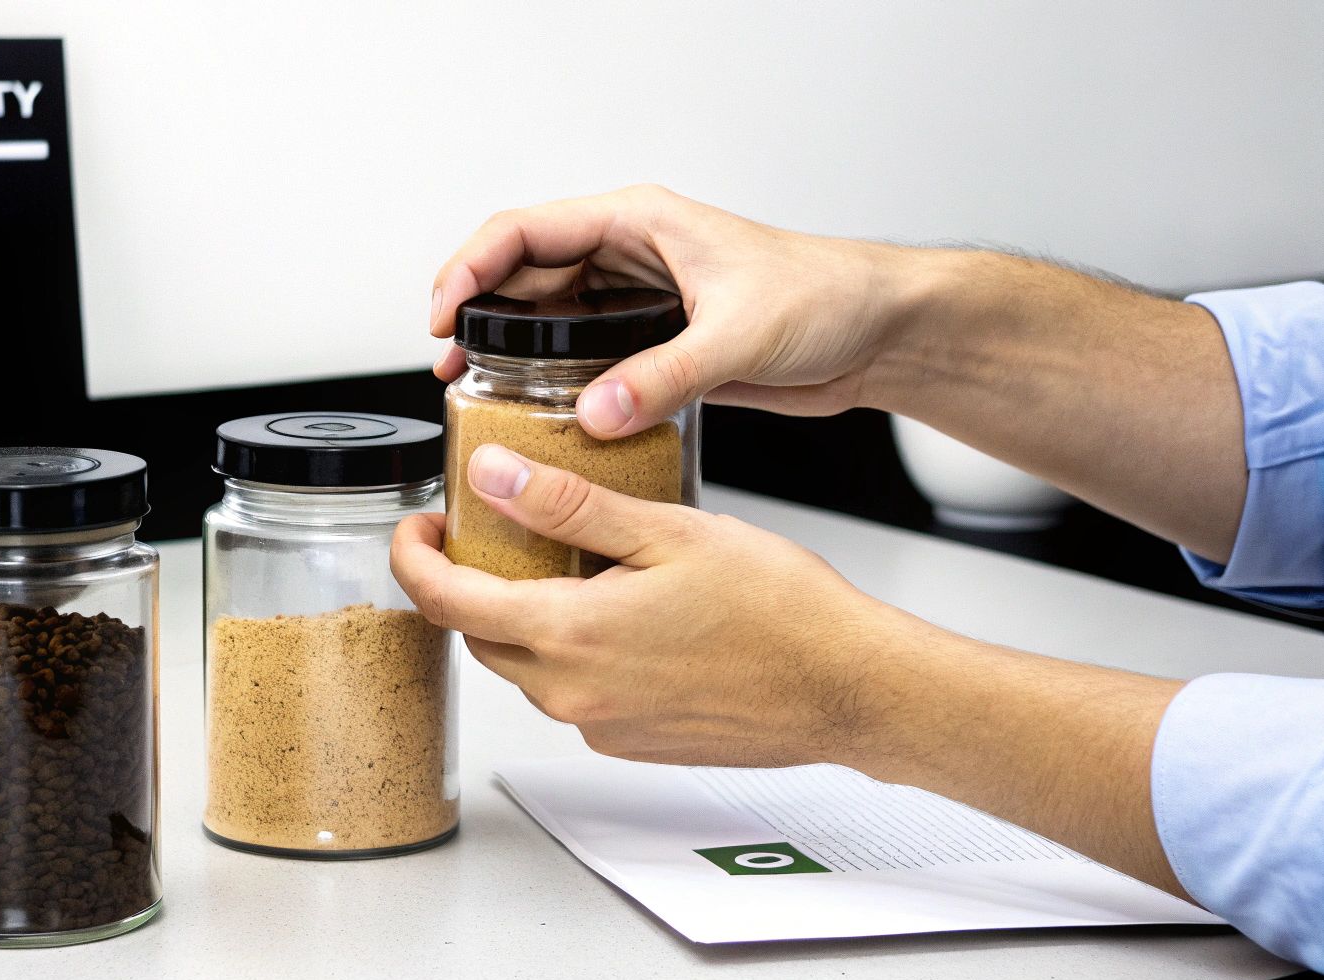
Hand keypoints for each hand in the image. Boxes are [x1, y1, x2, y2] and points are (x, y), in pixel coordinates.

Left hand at [390, 443, 911, 765]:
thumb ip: (568, 506)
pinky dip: (574, 648)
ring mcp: (600, 725)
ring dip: (526, 615)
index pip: (445, 602)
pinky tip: (622, 611)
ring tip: (571, 561)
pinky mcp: (629, 742)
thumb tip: (491, 477)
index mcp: (570, 635)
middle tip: (493, 530)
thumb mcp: (666, 530)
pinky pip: (573, 690)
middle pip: (480, 634)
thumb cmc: (779, 608)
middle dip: (469, 582)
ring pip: (527, 664)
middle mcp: (573, 694)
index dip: (413, 558)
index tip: (419, 525)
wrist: (848, 686)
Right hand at [428, 184, 919, 436]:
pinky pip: (583, 359)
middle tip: (447, 366)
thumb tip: (596, 412)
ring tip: (472, 392)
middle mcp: (630, 256)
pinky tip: (535, 414)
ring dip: (508, 352)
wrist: (879, 333)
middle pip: (523, 276)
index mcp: (639, 222)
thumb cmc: (828, 296)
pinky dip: (552, 383)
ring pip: (547, 320)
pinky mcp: (654, 345)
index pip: (526, 231)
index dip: (471, 268)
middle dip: (476, 316)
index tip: (444, 315)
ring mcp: (638, 301)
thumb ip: (665, 376)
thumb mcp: (741, 334)